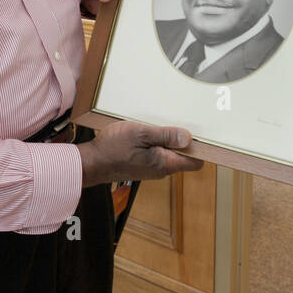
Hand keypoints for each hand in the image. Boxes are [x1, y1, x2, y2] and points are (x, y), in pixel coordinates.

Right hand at [76, 120, 204, 187]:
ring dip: (166, 140)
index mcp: (165, 163)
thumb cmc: (113, 148)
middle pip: (183, 156)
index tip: (198, 132)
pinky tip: (145, 133)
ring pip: (170, 154)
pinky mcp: (143, 166)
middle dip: (182, 140)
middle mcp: (162, 170)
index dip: (200, 147)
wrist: (92, 162)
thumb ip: (165, 136)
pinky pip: (158, 154)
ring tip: (155, 126)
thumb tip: (188, 138)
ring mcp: (152, 169)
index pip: (196, 162)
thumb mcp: (141, 134)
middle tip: (173, 123)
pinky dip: (156, 143)